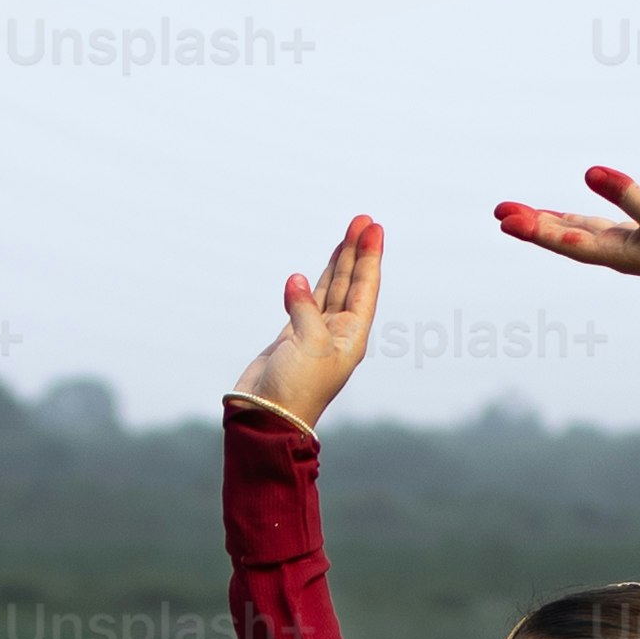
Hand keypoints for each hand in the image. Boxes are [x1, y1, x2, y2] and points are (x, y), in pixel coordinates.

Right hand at [226, 214, 380, 426]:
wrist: (266, 418)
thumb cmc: (295, 388)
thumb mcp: (307, 344)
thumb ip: (305, 308)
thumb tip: (294, 281)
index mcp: (351, 336)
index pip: (364, 287)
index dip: (369, 256)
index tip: (373, 228)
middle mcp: (336, 334)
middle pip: (350, 284)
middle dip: (356, 252)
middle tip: (362, 220)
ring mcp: (313, 336)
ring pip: (328, 292)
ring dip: (336, 264)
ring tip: (345, 236)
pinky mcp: (290, 340)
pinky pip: (303, 304)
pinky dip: (305, 287)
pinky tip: (304, 273)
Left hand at [494, 164, 639, 282]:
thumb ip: (628, 193)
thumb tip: (591, 172)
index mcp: (619, 255)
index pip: (567, 241)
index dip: (536, 230)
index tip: (508, 220)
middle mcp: (617, 252)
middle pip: (564, 237)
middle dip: (532, 225)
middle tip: (500, 213)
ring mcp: (627, 243)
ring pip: (577, 230)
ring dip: (548, 221)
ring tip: (518, 214)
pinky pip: (596, 224)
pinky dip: (574, 217)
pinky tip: (561, 214)